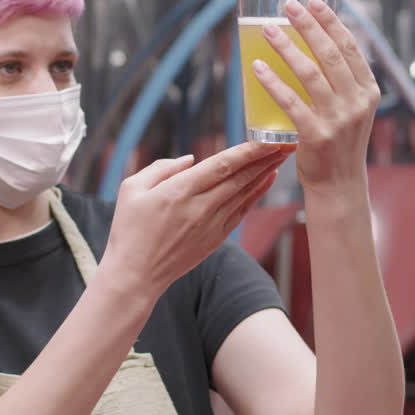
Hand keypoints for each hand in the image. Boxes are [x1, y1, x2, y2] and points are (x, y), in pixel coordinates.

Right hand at [101, 142, 291, 299]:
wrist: (135, 275)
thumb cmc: (129, 230)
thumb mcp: (131, 189)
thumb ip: (161, 168)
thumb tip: (190, 160)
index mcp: (178, 191)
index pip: (221, 166)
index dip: (247, 151)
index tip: (266, 139)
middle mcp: (200, 207)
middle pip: (239, 178)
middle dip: (264, 158)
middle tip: (285, 142)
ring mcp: (210, 225)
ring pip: (244, 194)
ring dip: (264, 174)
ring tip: (281, 156)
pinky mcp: (214, 239)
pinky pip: (240, 212)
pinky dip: (255, 195)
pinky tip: (266, 181)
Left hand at [253, 0, 379, 193]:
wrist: (338, 185)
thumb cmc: (338, 143)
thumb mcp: (352, 110)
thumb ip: (343, 83)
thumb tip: (318, 44)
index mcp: (368, 91)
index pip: (350, 48)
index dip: (332, 21)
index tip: (314, 2)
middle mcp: (357, 102)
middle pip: (331, 54)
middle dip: (309, 25)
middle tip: (289, 5)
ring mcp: (338, 119)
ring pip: (310, 73)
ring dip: (286, 47)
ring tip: (268, 29)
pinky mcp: (316, 135)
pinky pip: (290, 102)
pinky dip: (272, 82)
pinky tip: (258, 67)